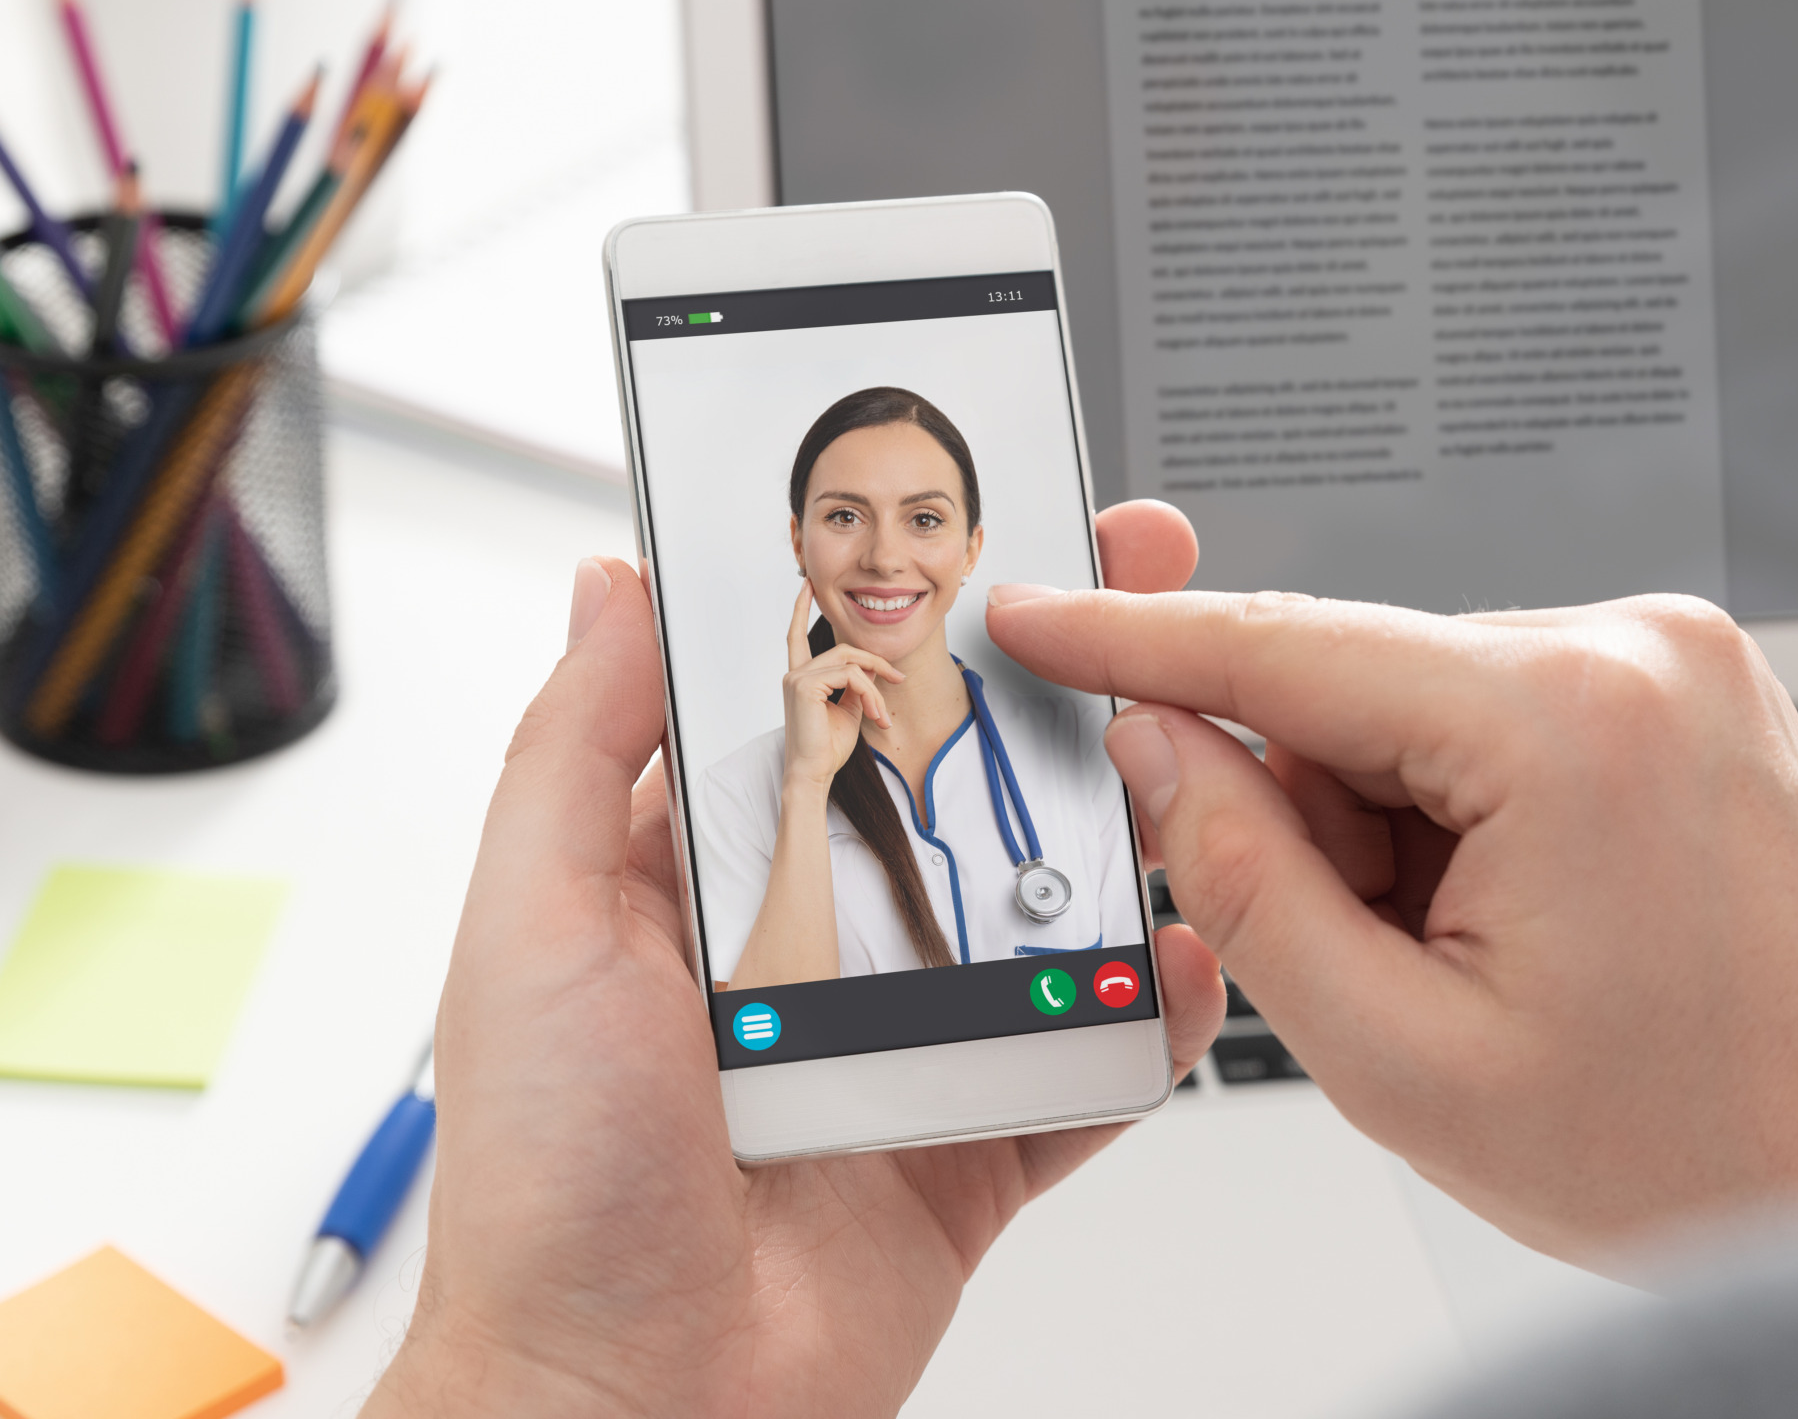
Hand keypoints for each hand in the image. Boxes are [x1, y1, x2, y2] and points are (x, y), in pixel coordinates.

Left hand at [367, 503, 1219, 1418]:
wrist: (628, 1406)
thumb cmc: (548, 1188)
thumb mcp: (535, 925)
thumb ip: (580, 747)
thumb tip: (612, 583)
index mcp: (710, 874)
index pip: (825, 710)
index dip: (906, 626)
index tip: (992, 546)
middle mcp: (819, 943)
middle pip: (962, 796)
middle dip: (1054, 710)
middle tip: (1139, 628)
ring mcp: (910, 1039)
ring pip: (1046, 914)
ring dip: (1121, 850)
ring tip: (1181, 781)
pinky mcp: (978, 1136)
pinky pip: (1092, 1064)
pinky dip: (1149, 1021)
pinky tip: (1179, 966)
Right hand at [779, 581, 899, 788]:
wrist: (815, 773)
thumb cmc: (828, 747)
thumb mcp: (849, 709)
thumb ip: (855, 686)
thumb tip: (871, 670)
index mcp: (802, 677)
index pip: (797, 635)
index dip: (802, 609)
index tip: (808, 585)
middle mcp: (795, 673)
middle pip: (845, 650)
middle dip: (876, 662)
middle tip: (899, 678)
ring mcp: (797, 678)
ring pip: (851, 664)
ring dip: (875, 687)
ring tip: (882, 715)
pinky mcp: (804, 686)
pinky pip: (850, 677)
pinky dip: (869, 694)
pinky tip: (874, 715)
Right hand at [985, 588, 1797, 1270]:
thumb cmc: (1686, 1143)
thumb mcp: (1403, 1057)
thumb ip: (1248, 885)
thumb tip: (1160, 749)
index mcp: (1569, 724)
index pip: (1290, 648)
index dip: (1135, 640)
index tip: (1039, 615)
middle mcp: (1638, 650)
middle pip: (1358, 687)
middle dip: (1317, 815)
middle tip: (1381, 962)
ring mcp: (1678, 658)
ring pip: (1424, 704)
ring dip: (1398, 823)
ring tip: (1486, 961)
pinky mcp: (1690, 684)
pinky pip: (1502, 711)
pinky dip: (1462, 806)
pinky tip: (1522, 917)